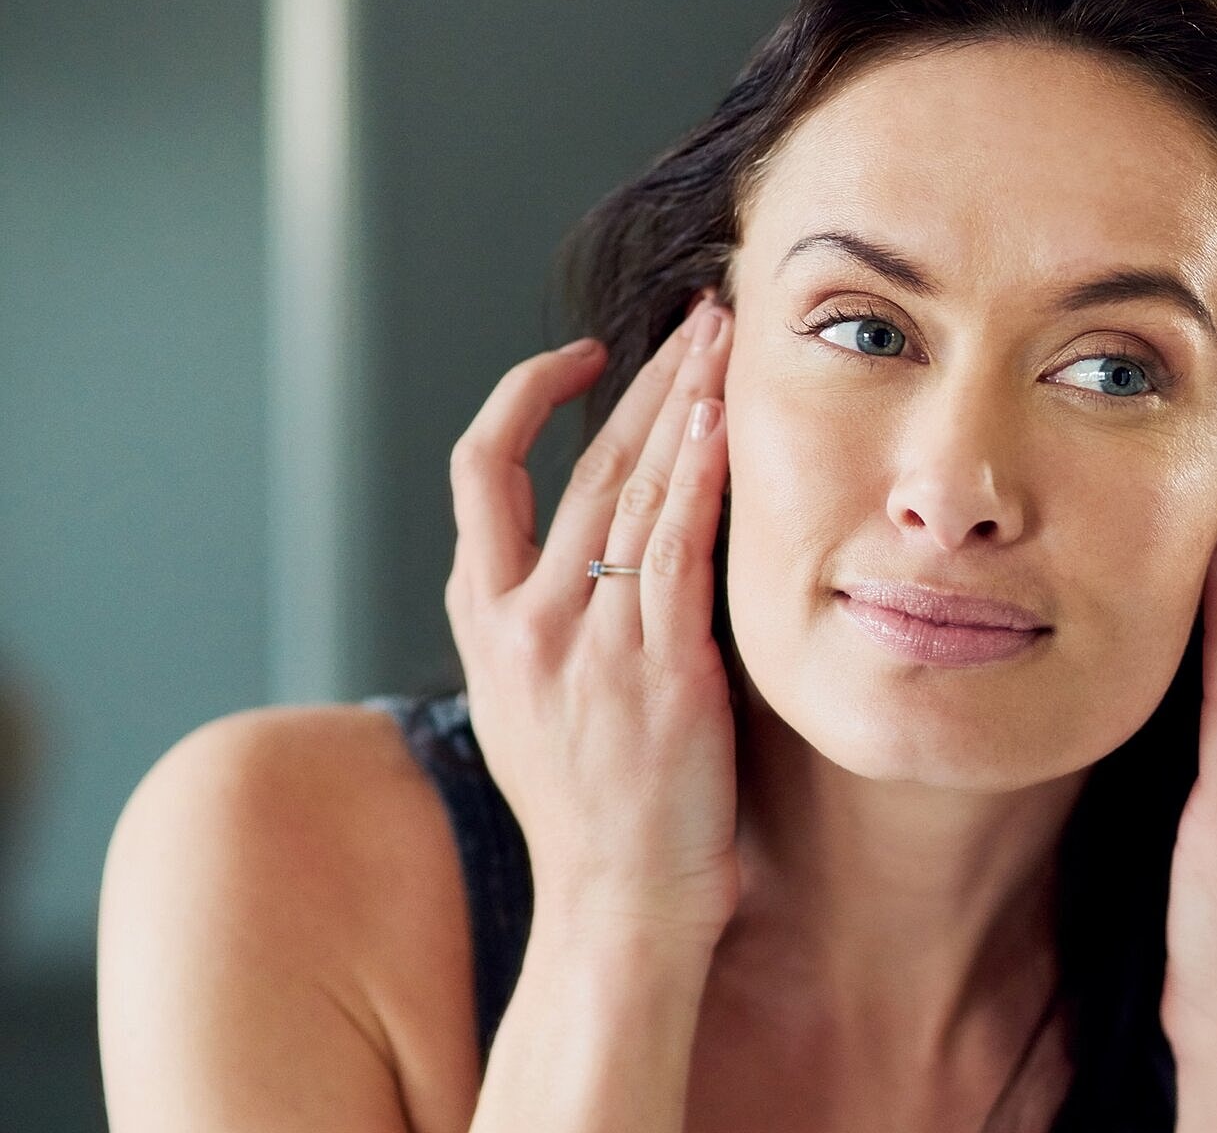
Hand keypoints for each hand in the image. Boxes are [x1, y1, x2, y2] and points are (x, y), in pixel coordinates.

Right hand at [444, 292, 740, 944]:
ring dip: (684, 400)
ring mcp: (587, 643)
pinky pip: (677, 549)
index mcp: (484, 622)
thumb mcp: (534, 707)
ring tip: (725, 338)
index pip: (482, 473)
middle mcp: (524, 620)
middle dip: (645, 377)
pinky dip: (699, 477)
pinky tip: (725, 421)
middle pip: (581, 461)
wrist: (616, 908)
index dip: (526, 398)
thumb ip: (550, 624)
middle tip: (698, 317)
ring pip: (632, 488)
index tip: (585, 357)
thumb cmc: (594, 816)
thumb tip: (596, 558)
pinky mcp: (657, 670)